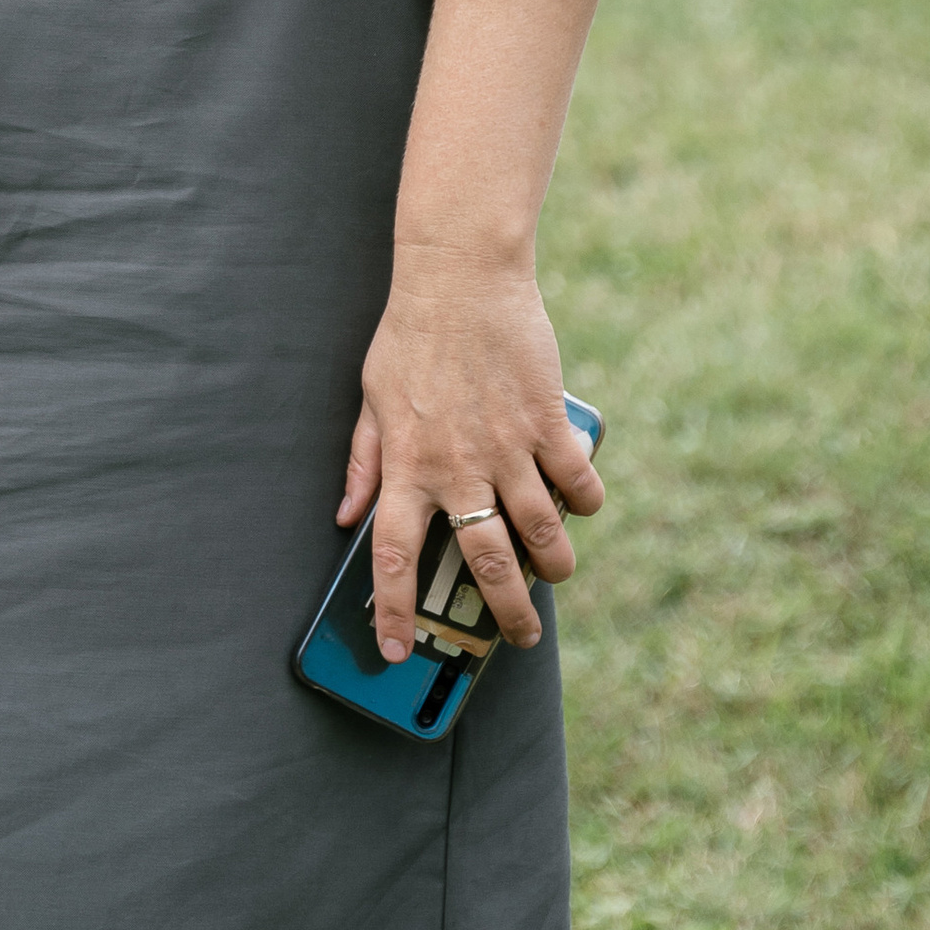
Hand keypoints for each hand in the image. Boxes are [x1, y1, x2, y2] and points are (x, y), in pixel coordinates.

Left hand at [338, 249, 603, 661]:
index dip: (396, 611)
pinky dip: (584, 502)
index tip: (396, 652)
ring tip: (555, 576)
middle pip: (485, 563)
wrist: (460, 277)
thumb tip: (345, 518)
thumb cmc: (410, 336)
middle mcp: (457, 466)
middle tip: (519, 638)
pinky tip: (580, 506)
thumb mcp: (371, 399)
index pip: (394, 556)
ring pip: (542, 534)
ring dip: (554, 567)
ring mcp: (507, 447)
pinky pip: (576, 483)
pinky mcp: (547, 423)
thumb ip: (362, 463)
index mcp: (407, 465)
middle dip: (506, 614)